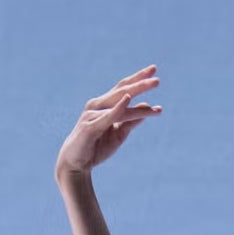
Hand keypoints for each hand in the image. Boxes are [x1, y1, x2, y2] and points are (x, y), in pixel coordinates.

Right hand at [55, 66, 162, 181]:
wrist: (76, 164)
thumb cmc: (96, 147)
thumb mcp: (119, 133)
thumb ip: (132, 120)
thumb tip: (148, 105)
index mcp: (104, 105)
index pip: (123, 88)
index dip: (137, 78)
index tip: (153, 69)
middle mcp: (97, 105)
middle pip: (122, 90)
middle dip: (140, 84)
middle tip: (158, 80)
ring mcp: (92, 114)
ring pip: (120, 104)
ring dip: (136, 95)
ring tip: (152, 88)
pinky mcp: (90, 127)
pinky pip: (108, 116)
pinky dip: (118, 108)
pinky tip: (128, 99)